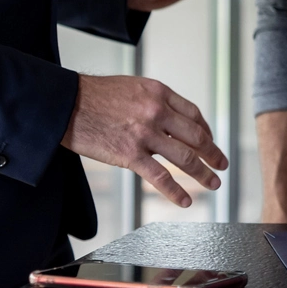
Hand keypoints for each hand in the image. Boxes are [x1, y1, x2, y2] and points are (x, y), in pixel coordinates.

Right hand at [63, 74, 227, 207]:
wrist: (65, 104)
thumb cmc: (94, 96)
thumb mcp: (132, 87)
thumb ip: (154, 101)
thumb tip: (171, 118)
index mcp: (159, 93)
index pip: (194, 115)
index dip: (206, 131)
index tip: (210, 142)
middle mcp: (157, 112)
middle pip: (196, 137)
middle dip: (213, 153)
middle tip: (221, 164)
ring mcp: (145, 134)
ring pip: (185, 158)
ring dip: (203, 173)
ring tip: (213, 183)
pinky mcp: (130, 155)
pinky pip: (160, 177)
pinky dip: (175, 191)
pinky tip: (185, 200)